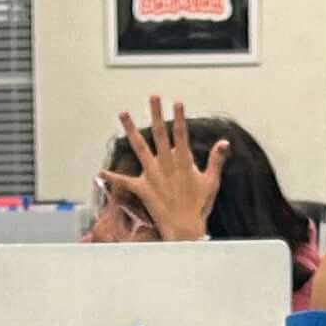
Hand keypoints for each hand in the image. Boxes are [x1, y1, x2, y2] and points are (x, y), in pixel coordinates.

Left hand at [108, 95, 224, 242]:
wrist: (185, 228)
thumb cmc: (199, 206)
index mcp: (183, 162)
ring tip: (123, 113)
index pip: (180, 134)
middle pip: (159, 133)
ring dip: (131, 129)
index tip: (176, 102)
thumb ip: (216, 160)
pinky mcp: (143, 188)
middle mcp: (166, 165)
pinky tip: (101, 171)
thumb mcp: (211, 182)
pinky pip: (125, 182)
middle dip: (156, 114)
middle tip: (153, 97)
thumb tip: (224, 142)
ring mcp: (153, 175)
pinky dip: (113, 177)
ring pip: (139, 147)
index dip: (178, 117)